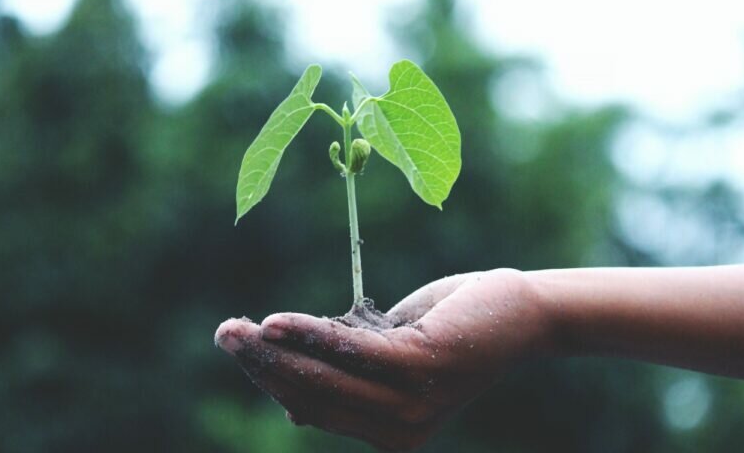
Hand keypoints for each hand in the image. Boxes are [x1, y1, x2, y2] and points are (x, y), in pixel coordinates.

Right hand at [215, 268, 548, 451]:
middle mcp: (398, 430)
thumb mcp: (391, 355)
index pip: (314, 408)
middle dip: (262, 366)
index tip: (240, 348)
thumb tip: (292, 408)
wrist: (519, 313)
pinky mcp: (420, 368)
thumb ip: (348, 377)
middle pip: (311, 396)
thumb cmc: (451, 328)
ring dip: (274, 352)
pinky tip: (276, 323)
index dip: (271, 380)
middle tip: (224, 334)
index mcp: (388, 431)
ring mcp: (410, 404)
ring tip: (237, 330)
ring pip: (324, 378)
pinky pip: (351, 351)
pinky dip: (310, 335)